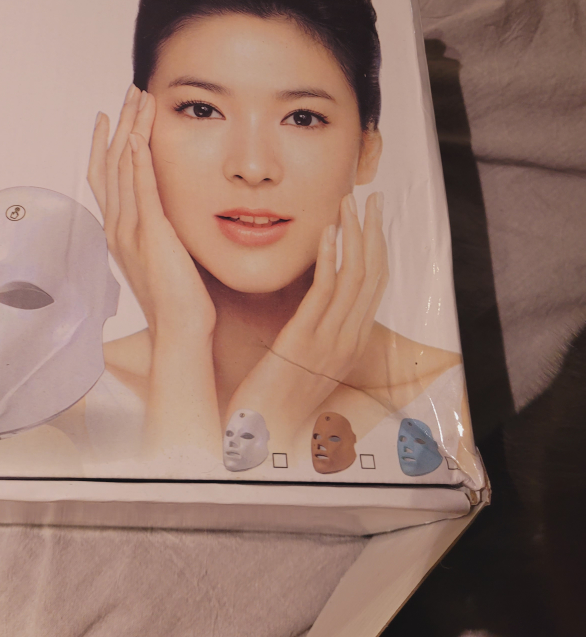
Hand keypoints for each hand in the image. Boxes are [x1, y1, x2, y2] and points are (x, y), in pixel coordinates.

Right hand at [88, 85, 215, 341]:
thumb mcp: (162, 256)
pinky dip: (137, 161)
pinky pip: (141, 190)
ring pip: (122, 168)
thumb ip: (157, 230)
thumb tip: (164, 213)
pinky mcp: (151, 234)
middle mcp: (117, 227)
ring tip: (137, 99)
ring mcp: (131, 230)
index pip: (105, 177)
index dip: (104, 143)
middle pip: (109, 163)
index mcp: (119, 232)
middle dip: (119, 123)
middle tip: (128, 91)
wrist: (179, 329)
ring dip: (129, 129)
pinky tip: (137, 137)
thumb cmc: (176, 298)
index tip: (110, 115)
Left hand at [228, 192, 387, 442]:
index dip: (376, 246)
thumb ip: (312, 331)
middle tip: (369, 197)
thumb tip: (310, 304)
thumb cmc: (273, 399)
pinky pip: (324, 294)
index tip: (372, 215)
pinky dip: (329, 259)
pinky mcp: (303, 343)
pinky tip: (325, 233)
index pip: (375, 285)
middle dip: (373, 231)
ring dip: (353, 235)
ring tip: (347, 203)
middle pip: (372, 275)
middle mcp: (348, 341)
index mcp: (350, 343)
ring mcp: (329, 342)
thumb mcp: (301, 361)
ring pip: (355, 278)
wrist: (259, 439)